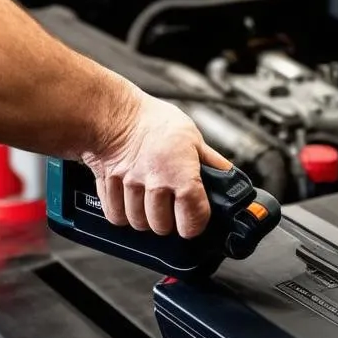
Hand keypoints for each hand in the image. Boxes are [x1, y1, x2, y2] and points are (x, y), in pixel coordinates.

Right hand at [81, 90, 232, 237]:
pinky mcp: (109, 187)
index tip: (195, 221)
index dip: (195, 224)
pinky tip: (131, 201)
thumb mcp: (192, 138)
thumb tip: (228, 177)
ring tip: (150, 204)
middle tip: (171, 209)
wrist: (116, 112)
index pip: (192, 218)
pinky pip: (116, 216)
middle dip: (169, 222)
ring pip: (138, 223)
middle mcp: (154, 182)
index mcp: (179, 172)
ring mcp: (129, 186)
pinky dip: (123, 214)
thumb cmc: (154, 122)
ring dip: (145, 218)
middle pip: (162, 226)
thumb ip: (210, 163)